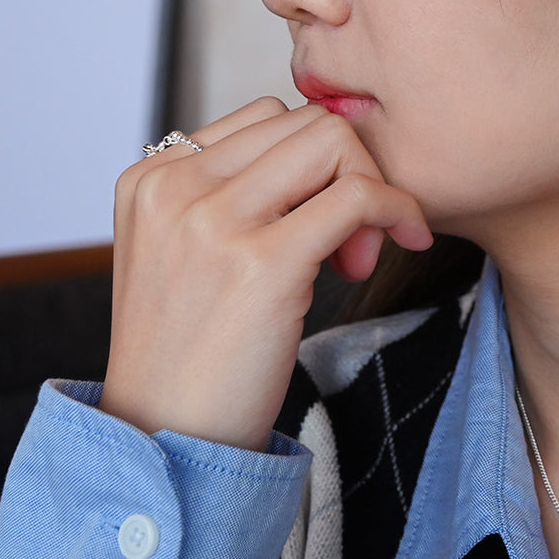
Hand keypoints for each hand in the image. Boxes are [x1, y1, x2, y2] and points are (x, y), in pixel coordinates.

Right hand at [99, 97, 432, 450]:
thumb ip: (235, 194)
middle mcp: (173, 188)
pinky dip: (397, 208)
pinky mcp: (261, 263)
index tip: (321, 222)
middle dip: (347, 170)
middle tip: (352, 242)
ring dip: (371, 186)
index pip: (266, 117)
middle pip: (305, 122)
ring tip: (358, 255)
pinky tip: (405, 241)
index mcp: (152, 178)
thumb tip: (335, 158)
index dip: (313, 162)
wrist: (162, 440)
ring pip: (333, 141)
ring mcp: (212, 222)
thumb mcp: (187, 251)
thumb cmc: (191, 352)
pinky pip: (357, 196)